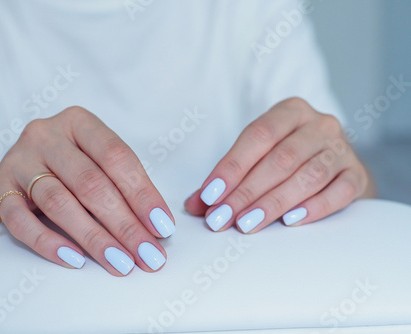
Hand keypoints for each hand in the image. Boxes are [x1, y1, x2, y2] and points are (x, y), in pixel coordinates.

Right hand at [0, 107, 174, 275]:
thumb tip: (156, 227)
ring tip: (121, 263)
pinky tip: (76, 260)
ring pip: (59, 203)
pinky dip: (49, 243)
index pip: (116, 157)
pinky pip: (21, 222)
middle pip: (90, 183)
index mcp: (78, 122)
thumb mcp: (93, 160)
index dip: (142, 193)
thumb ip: (121, 184)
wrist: (12, 170)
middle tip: (149, 256)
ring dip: (95, 238)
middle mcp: (46, 135)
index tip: (163, 228)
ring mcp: (18, 161)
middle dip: (125, 224)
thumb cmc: (66, 166)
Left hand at [185, 97, 375, 232]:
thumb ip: (226, 179)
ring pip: (308, 175)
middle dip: (247, 191)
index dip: (231, 167)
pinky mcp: (357, 174)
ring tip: (247, 224)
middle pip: (281, 158)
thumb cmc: (287, 158)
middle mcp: (320, 124)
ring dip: (273, 203)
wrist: (334, 163)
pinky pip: (339, 192)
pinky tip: (289, 222)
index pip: (257, 136)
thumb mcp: (257, 157)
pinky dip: (313, 208)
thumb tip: (194, 205)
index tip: (209, 196)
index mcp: (290, 111)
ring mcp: (342, 149)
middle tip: (222, 218)